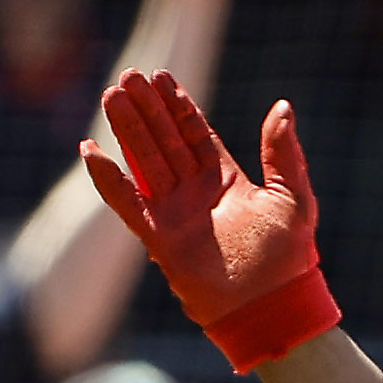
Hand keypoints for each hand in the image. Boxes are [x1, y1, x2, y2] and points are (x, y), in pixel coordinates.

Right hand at [84, 72, 339, 373]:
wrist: (273, 306)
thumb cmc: (289, 257)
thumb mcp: (293, 196)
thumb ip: (283, 152)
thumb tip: (283, 106)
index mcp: (226, 180)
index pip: (194, 133)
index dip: (177, 105)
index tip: (161, 76)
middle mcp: (196, 193)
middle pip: (164, 140)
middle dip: (146, 109)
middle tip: (128, 76)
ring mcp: (175, 214)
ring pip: (145, 161)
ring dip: (128, 130)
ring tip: (111, 96)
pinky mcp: (160, 238)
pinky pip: (127, 203)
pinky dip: (108, 178)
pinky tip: (90, 150)